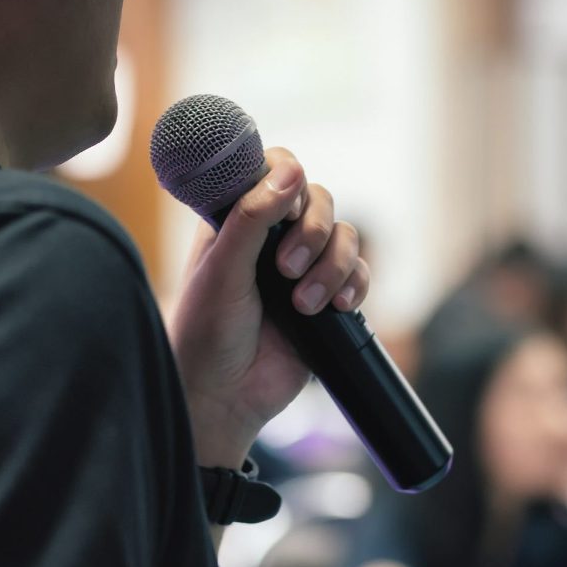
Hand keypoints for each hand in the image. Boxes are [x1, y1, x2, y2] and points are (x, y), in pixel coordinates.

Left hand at [169, 148, 369, 468]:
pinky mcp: (328, 298)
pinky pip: (359, 273)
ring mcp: (303, 266)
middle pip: (319, 199)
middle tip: (285, 270)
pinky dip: (352, 286)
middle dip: (311, 234)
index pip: (275, 170)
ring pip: (345, 236)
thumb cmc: (206, 332)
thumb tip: (290, 172)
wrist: (226, 396)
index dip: (288, 181)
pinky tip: (333, 308)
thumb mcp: (222, 268)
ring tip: (303, 305)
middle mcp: (273, 236)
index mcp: (238, 217)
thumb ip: (252, 216)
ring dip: (331, 268)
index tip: (282, 212)